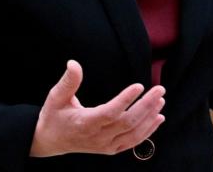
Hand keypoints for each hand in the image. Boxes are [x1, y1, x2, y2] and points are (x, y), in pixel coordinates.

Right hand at [30, 60, 165, 156]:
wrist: (51, 141)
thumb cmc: (54, 116)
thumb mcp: (55, 97)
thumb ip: (67, 82)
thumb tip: (73, 63)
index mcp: (85, 123)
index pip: (110, 113)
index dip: (125, 100)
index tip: (139, 86)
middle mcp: (98, 137)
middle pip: (127, 122)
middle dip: (146, 106)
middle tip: (160, 89)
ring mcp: (106, 145)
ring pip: (134, 133)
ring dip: (150, 117)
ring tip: (160, 100)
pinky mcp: (111, 149)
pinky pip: (133, 141)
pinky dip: (148, 131)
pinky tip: (158, 118)